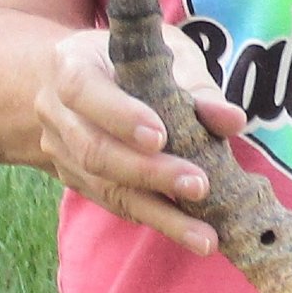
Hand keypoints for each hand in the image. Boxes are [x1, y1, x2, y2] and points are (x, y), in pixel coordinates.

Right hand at [34, 26, 246, 253]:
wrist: (84, 79)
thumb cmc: (136, 62)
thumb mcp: (167, 56)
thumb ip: (197, 87)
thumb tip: (233, 120)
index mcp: (72, 67)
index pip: (85, 92)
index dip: (121, 116)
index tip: (160, 137)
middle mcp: (58, 114)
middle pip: (96, 151)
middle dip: (150, 173)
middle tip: (199, 186)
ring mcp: (63, 153)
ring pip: (107, 189)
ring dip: (161, 215)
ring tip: (205, 237)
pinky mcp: (80, 182)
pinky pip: (117, 205)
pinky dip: (157, 219)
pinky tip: (192, 233)